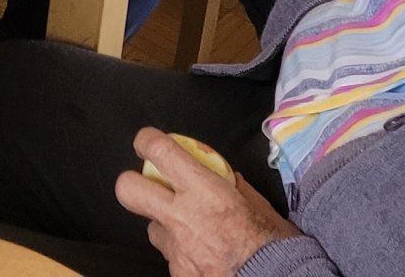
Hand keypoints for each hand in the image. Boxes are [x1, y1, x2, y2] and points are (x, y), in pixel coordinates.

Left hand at [112, 130, 301, 276]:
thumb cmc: (276, 247)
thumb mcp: (259, 205)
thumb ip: (234, 187)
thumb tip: (224, 176)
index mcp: (204, 192)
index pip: (158, 151)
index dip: (146, 141)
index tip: (146, 142)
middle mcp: (183, 218)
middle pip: (128, 189)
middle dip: (133, 183)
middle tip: (148, 185)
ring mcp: (177, 250)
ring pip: (153, 230)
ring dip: (167, 227)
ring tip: (193, 232)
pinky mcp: (179, 274)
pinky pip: (172, 258)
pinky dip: (184, 255)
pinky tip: (205, 258)